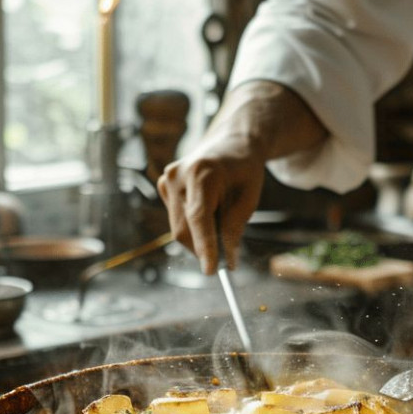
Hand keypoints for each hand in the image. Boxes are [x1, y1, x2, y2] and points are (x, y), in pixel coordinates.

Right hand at [157, 150, 265, 274]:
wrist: (230, 144)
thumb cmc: (244, 170)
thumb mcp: (249, 198)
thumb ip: (235, 227)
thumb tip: (227, 259)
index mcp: (203, 172)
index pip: (199, 217)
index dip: (204, 246)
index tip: (211, 270)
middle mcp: (179, 175)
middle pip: (184, 228)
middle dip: (203, 249)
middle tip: (225, 260)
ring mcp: (167, 179)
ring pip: (178, 228)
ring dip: (198, 239)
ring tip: (221, 223)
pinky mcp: (163, 185)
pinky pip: (176, 219)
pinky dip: (193, 226)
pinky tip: (208, 210)